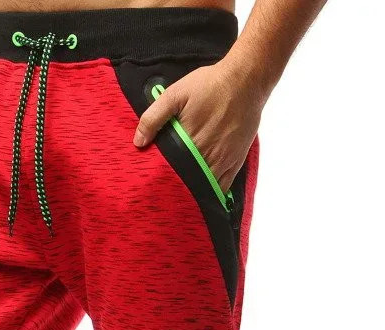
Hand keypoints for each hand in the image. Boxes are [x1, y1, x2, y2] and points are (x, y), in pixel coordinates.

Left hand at [133, 59, 264, 194]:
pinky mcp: (236, 161)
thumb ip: (154, 117)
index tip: (154, 181)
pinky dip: (211, 192)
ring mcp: (223, 161)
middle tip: (165, 190)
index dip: (162, 179)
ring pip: (204, 187)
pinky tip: (202, 193)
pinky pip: (222, 186)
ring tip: (181, 193)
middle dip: (176, 187)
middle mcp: (207, 156)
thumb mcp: (175, 93)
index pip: (171, 172)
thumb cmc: (210, 85)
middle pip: (187, 182)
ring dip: (193, 191)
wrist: (246, 80)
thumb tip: (138, 142)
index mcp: (190, 142)